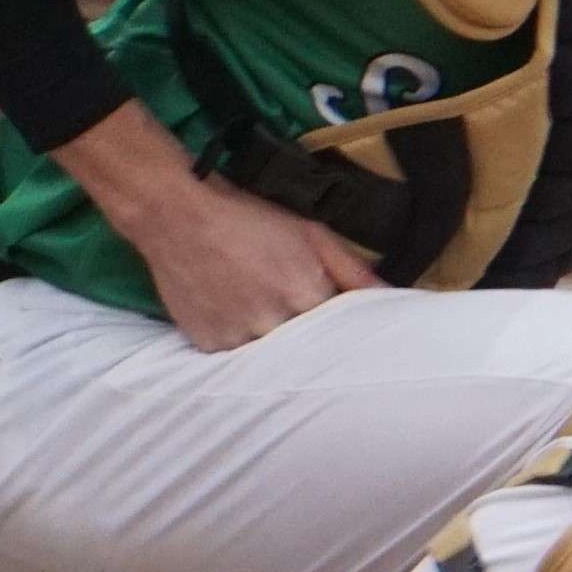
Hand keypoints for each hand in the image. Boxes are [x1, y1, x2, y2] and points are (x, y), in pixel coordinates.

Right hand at [93, 163, 381, 351]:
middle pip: (306, 345)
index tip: (334, 315)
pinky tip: (234, 312)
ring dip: (272, 338)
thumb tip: (392, 295)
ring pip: (270, 353)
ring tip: (258, 304)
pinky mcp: (207, 344)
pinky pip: (235, 355)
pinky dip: (240, 340)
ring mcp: (236, 338)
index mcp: (306, 295)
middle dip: (307, 331)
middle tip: (289, 304)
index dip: (338, 321)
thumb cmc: (251, 218)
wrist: (179, 216)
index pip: (340, 328)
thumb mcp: (312, 233)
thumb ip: (354, 270)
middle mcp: (273, 323)